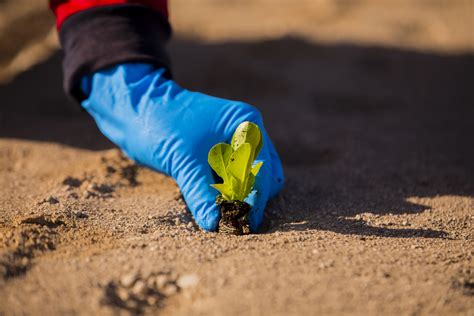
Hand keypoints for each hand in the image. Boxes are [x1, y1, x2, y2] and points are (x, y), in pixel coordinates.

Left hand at [80, 63, 283, 231]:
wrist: (135, 109)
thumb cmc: (161, 125)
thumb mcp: (183, 162)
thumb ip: (202, 195)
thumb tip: (215, 225)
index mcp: (246, 123)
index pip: (262, 167)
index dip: (257, 198)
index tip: (249, 224)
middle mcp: (246, 131)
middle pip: (262, 174)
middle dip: (251, 198)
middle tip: (237, 223)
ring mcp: (234, 140)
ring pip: (248, 177)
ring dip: (239, 197)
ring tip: (225, 217)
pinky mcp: (220, 152)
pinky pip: (232, 177)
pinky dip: (227, 192)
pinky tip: (216, 205)